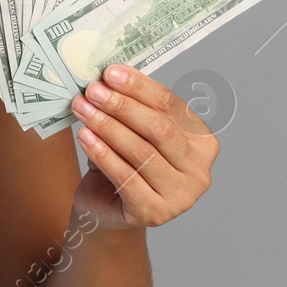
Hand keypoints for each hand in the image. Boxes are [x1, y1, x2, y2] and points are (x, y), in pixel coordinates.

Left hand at [68, 63, 218, 230]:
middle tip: (94, 91)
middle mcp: (199, 170)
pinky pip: (126, 177)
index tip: (111, 72)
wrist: (107, 209)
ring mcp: (181, 196)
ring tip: (83, 109)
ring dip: (108, 127)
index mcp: (203, 142)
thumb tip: (109, 76)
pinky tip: (85, 136)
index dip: (140, 87)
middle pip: (159, 128)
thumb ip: (131, 106)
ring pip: (142, 152)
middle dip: (122, 106)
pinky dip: (102, 154)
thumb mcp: (132, 131)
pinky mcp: (156, 213)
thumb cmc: (122, 162)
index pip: (171, 106)